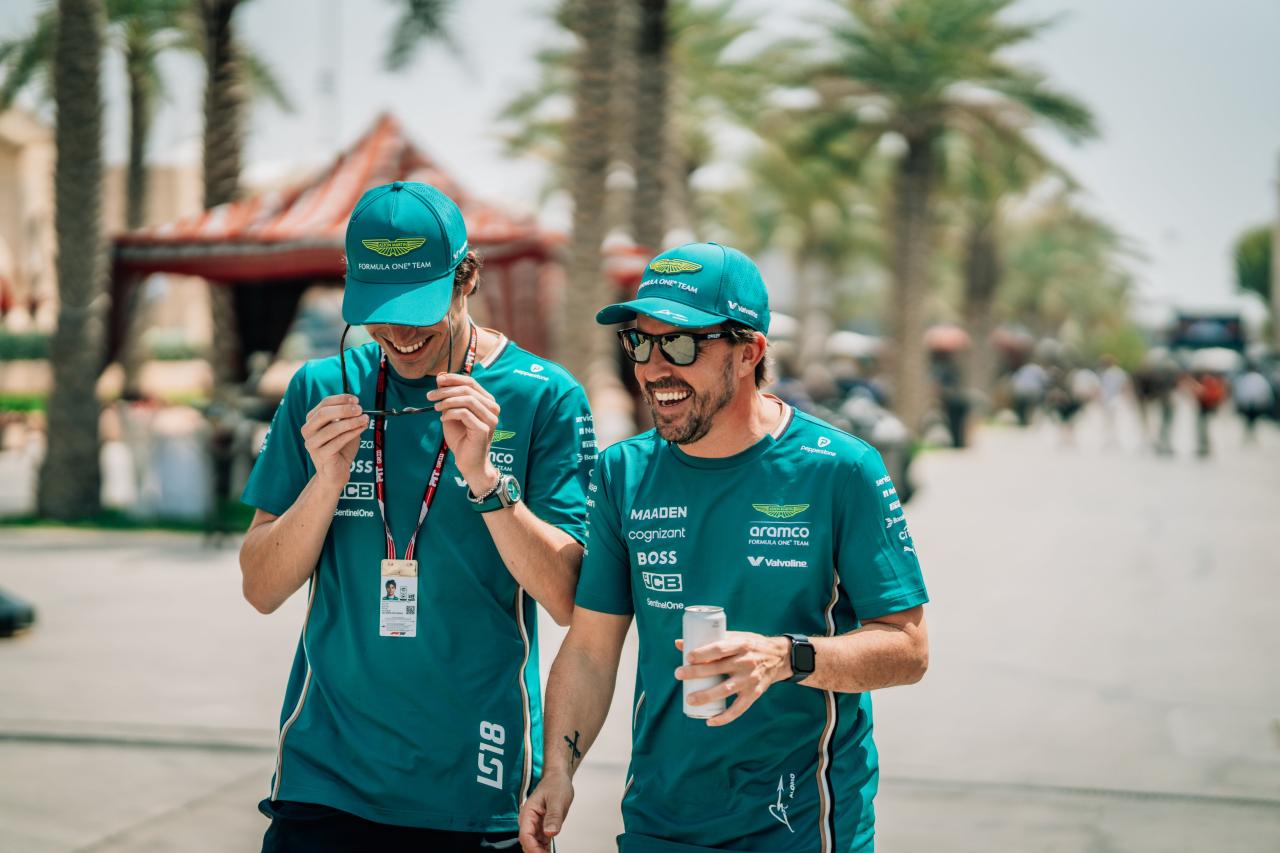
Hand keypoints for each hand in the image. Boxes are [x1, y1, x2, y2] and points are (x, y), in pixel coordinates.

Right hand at [300, 394, 368, 489]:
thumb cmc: (341, 449)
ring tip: (364, 419)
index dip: (340, 399)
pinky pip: (338, 442)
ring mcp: (312, 444)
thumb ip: (348, 418)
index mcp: (312, 420)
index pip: (324, 404)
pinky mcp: (321, 455)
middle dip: (344, 409)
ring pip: (331, 428)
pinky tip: (362, 429)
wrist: (335, 473)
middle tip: (360, 409)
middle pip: (324, 414)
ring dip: (351, 422)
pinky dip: (351, 433)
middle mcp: (308, 431)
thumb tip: (357, 406)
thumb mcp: (345, 429)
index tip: (356, 399)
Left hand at [426, 374, 499, 487]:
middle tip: (430, 396)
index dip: (454, 378)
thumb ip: (449, 396)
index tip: (438, 380)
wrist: (468, 462)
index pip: (471, 382)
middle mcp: (492, 408)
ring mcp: (490, 419)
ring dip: (447, 401)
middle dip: (446, 390)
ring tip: (436, 407)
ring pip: (467, 399)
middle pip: (468, 389)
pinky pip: (465, 413)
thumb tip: (441, 377)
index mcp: (487, 402)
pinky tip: (443, 419)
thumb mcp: (452, 412)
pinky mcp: (483, 429)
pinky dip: (450, 413)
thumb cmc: (461, 438)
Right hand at [519, 773, 573, 851]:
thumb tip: (550, 833)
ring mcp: (535, 825)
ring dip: (540, 852)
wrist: (558, 778)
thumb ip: (553, 816)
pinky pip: (541, 842)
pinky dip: (544, 849)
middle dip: (536, 852)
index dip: (533, 848)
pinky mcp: (542, 827)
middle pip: (528, 842)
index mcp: (528, 813)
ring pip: (534, 844)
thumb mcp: (557, 799)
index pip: (525, 835)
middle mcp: (528, 821)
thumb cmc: (556, 785)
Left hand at [675, 632, 792, 725]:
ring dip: (707, 696)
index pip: (721, 648)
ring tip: (690, 699)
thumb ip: (709, 640)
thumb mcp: (735, 637)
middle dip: (697, 673)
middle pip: (719, 669)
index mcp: (742, 644)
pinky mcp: (754, 694)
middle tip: (679, 674)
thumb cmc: (750, 645)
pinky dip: (724, 717)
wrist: (779, 657)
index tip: (688, 657)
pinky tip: (710, 720)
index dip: (704, 653)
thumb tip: (678, 643)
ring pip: (726, 690)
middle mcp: (747, 662)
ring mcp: (750, 679)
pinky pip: (738, 709)